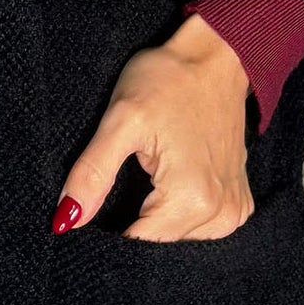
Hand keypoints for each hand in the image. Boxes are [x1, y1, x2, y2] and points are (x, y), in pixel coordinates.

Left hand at [52, 15, 254, 239]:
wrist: (216, 57)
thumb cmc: (168, 81)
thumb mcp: (120, 120)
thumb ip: (92, 174)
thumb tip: (65, 221)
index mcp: (192, 198)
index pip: (139, 246)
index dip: (111, 235)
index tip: (98, 210)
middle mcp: (220, 213)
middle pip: (159, 246)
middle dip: (133, 227)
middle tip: (122, 186)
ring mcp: (233, 211)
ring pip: (179, 242)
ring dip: (156, 223)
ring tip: (146, 182)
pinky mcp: (238, 204)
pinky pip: (201, 230)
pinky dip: (179, 218)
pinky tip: (167, 188)